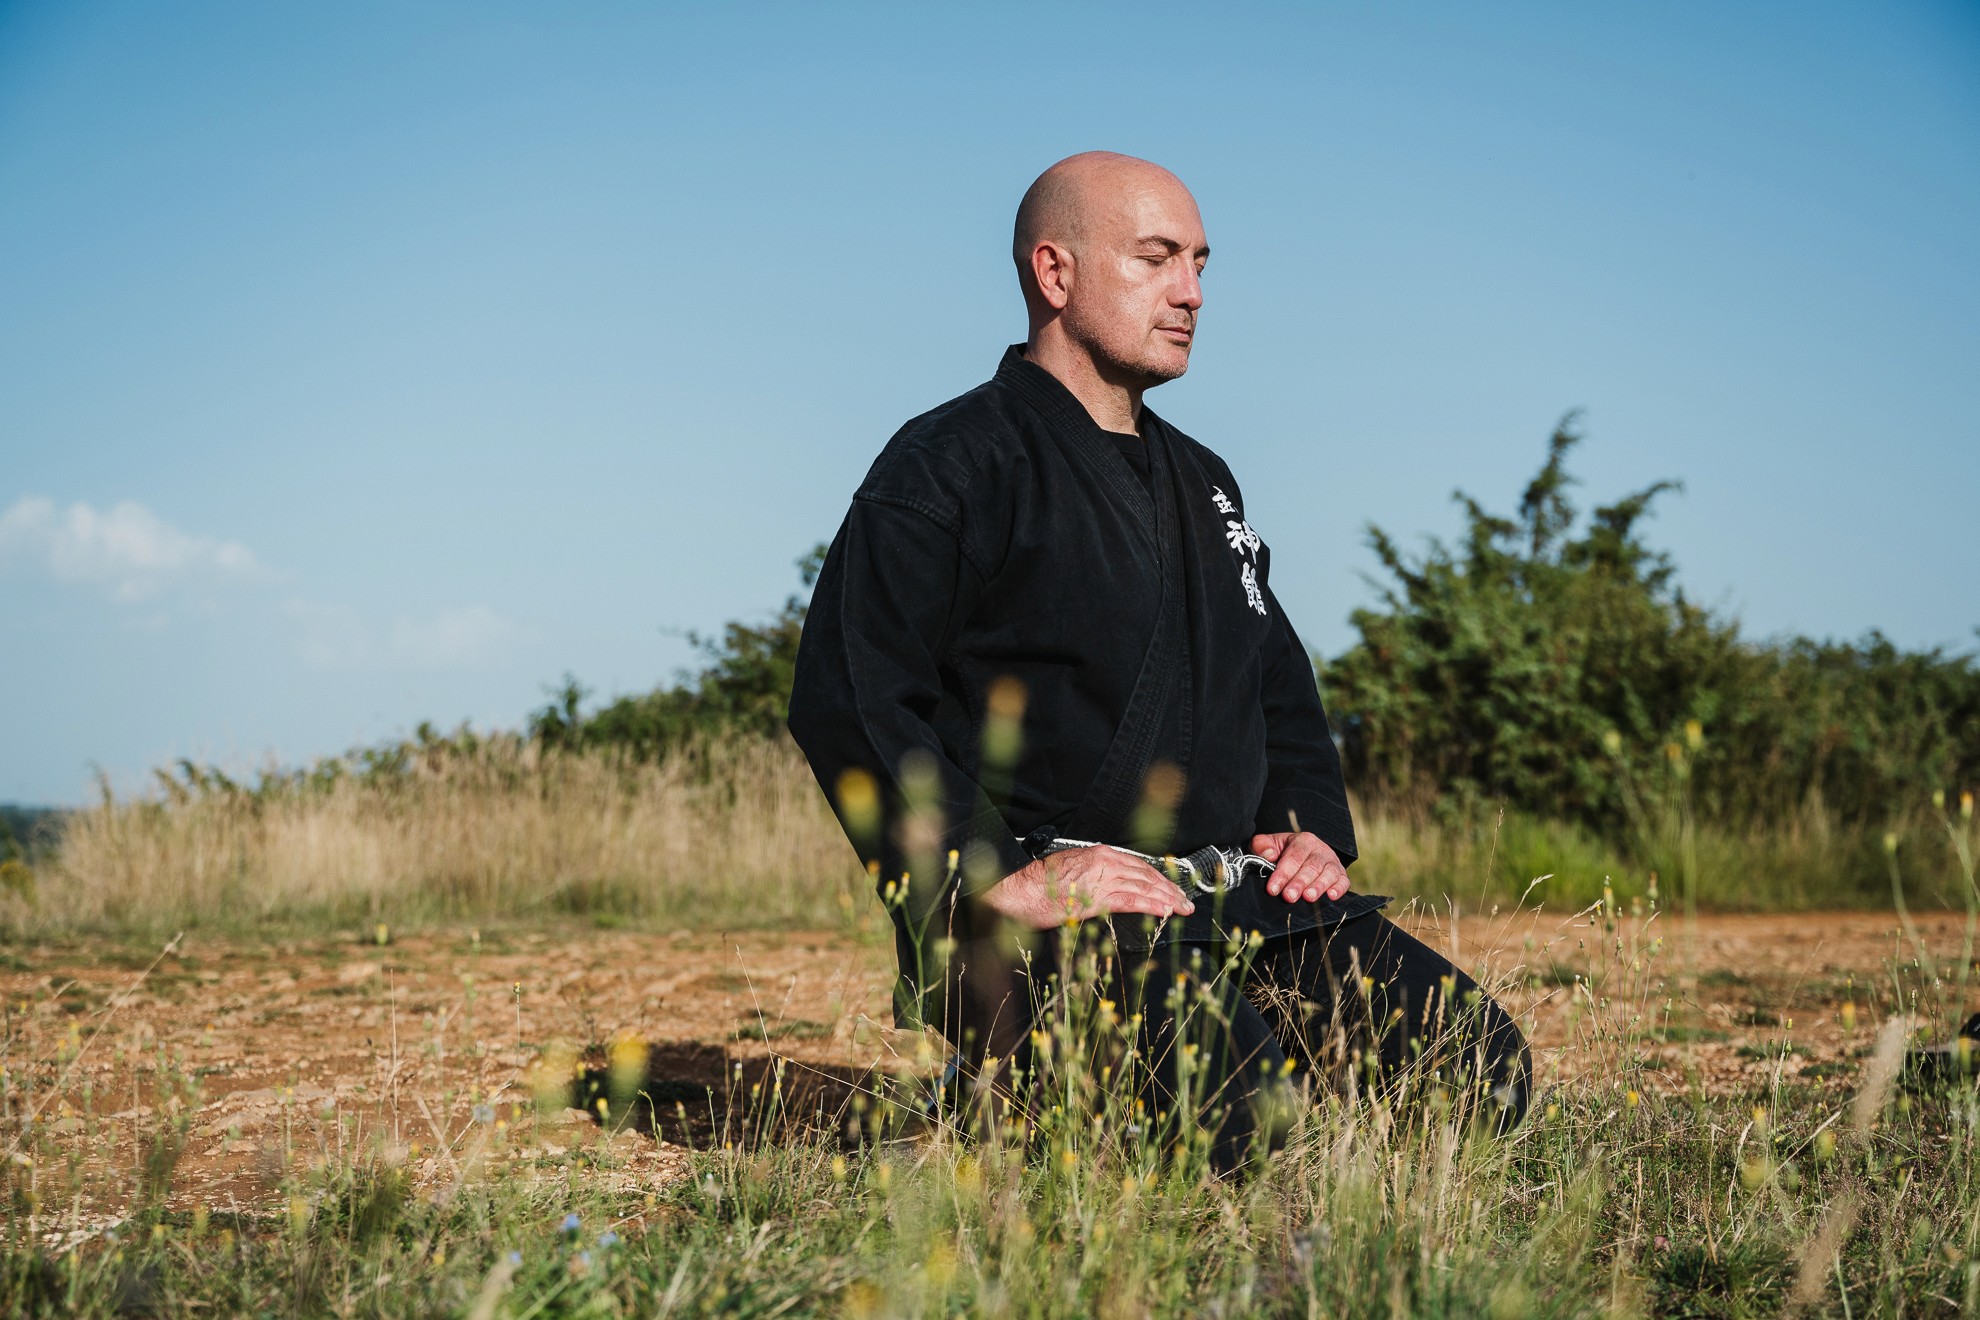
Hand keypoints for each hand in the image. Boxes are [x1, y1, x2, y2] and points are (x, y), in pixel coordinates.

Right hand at [979, 847, 1197, 930]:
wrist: (1019, 889)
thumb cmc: (1039, 884)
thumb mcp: (1072, 872)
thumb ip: (1094, 876)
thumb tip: (1108, 889)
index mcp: (1100, 853)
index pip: (1138, 865)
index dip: (1158, 878)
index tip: (1171, 888)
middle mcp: (1105, 861)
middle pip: (1146, 875)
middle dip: (1169, 888)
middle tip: (1186, 901)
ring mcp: (1102, 878)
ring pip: (1144, 887)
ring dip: (1167, 899)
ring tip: (1182, 909)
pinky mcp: (1097, 897)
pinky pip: (1132, 901)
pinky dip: (1152, 906)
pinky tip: (1165, 912)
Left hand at [1250, 831, 1349, 902]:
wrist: (1303, 853)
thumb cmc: (1283, 851)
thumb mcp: (1269, 844)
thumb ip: (1262, 845)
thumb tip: (1268, 855)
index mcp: (1303, 840)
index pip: (1293, 857)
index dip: (1282, 874)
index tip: (1272, 889)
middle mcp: (1320, 850)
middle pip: (1311, 866)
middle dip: (1299, 882)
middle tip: (1289, 896)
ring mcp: (1332, 863)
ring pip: (1328, 873)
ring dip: (1319, 886)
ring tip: (1308, 897)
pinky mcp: (1341, 875)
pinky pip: (1344, 881)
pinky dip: (1339, 889)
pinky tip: (1331, 896)